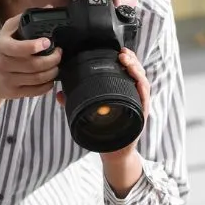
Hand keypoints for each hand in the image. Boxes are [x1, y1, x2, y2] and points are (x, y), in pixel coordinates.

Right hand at [0, 14, 61, 99]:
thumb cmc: (0, 51)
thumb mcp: (6, 32)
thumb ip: (24, 18)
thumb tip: (48, 7)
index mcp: (1, 47)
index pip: (18, 48)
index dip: (35, 46)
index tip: (48, 42)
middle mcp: (3, 64)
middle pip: (33, 65)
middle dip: (51, 60)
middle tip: (59, 53)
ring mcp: (8, 80)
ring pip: (36, 78)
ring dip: (52, 72)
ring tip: (57, 65)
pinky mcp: (14, 93)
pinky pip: (35, 91)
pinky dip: (47, 85)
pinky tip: (51, 78)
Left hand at [57, 48, 149, 197]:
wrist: (114, 153)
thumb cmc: (104, 133)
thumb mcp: (88, 114)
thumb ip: (74, 102)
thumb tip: (59, 94)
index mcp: (122, 93)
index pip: (127, 72)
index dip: (125, 60)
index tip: (118, 51)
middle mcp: (133, 97)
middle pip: (137, 73)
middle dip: (132, 60)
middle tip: (123, 53)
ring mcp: (139, 105)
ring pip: (142, 83)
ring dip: (137, 70)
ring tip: (127, 61)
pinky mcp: (141, 116)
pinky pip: (144, 99)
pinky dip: (142, 88)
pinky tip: (138, 80)